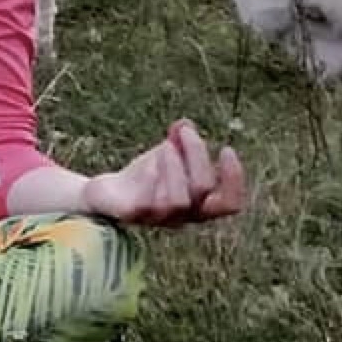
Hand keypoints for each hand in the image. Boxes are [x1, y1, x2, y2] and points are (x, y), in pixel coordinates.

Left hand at [80, 119, 247, 226]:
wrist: (108, 194)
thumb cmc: (147, 176)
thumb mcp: (166, 155)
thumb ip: (179, 141)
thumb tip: (185, 123)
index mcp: (200, 205)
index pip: (230, 203)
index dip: (234, 179)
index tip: (226, 149)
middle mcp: (183, 216)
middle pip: (202, 190)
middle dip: (196, 155)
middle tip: (184, 132)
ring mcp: (159, 218)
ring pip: (178, 200)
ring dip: (174, 167)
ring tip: (165, 146)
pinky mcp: (133, 215)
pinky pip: (147, 204)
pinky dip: (151, 180)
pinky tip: (148, 164)